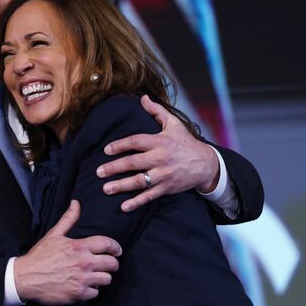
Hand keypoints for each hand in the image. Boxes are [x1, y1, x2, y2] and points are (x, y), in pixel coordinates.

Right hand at [13, 200, 121, 304]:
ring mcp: (82, 279)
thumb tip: (76, 203)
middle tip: (108, 265)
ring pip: (107, 279)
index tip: (117, 250)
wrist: (25, 277)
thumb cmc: (39, 256)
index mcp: (79, 247)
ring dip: (103, 277)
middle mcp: (83, 263)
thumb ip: (68, 219)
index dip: (115, 247)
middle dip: (112, 263)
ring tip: (96, 275)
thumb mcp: (54, 235)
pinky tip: (85, 286)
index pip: (107, 244)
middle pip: (112, 263)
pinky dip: (92, 290)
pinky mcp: (78, 294)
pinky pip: (95, 293)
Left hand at [97, 95, 219, 211]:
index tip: (106, 150)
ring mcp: (163, 174)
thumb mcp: (173, 123)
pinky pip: (149, 196)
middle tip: (99, 172)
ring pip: (139, 181)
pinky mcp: (167, 187)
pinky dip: (137, 202)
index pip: (136, 142)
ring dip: (121, 186)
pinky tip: (124, 207)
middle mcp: (160, 158)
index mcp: (160, 141)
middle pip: (134, 163)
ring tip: (106, 189)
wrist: (205, 163)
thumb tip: (142, 98)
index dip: (120, 145)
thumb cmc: (186, 142)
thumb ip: (156, 111)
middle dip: (115, 167)